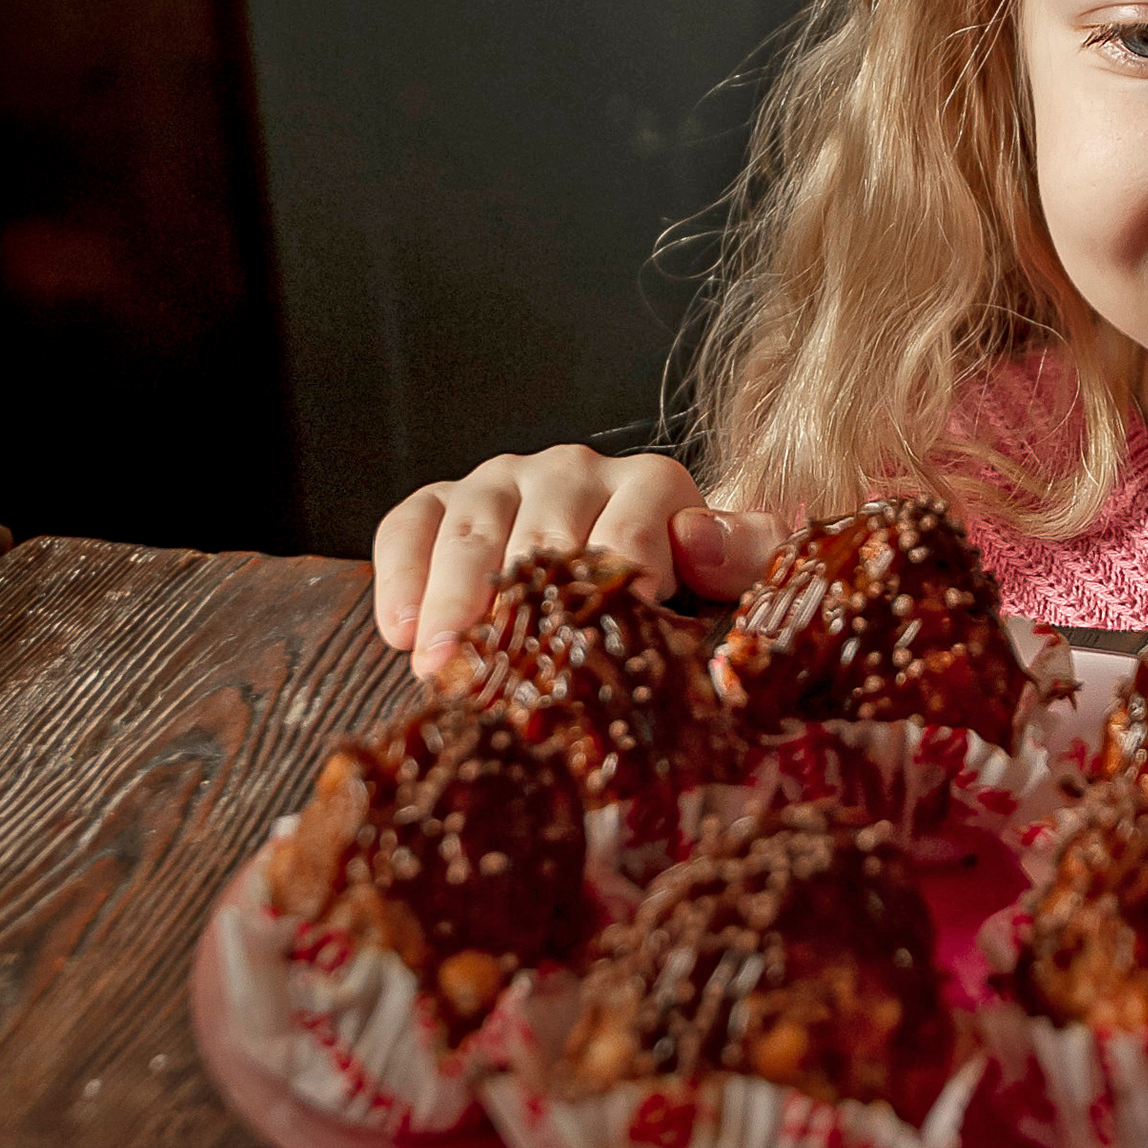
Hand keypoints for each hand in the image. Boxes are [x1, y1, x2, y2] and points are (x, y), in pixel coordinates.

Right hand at [370, 446, 779, 674]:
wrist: (630, 565)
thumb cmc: (686, 586)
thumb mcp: (735, 574)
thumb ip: (748, 555)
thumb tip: (696, 540)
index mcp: (651, 486)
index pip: (628, 532)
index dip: (612, 588)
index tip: (596, 644)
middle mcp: (575, 471)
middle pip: (542, 535)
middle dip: (520, 609)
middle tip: (498, 676)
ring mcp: (505, 481)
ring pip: (473, 529)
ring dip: (452, 602)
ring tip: (440, 666)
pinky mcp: (447, 499)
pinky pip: (413, 523)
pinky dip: (401, 575)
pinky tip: (400, 634)